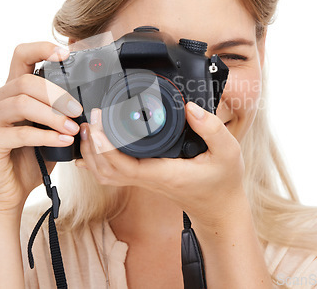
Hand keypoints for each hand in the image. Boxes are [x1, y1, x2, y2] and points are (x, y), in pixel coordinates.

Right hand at [0, 42, 82, 216]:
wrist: (5, 193)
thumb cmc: (28, 159)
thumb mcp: (48, 129)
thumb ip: (59, 112)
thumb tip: (89, 101)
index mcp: (10, 92)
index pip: (21, 55)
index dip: (42, 48)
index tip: (66, 53)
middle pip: (25, 81)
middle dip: (57, 94)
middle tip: (78, 110)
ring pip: (21, 103)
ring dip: (53, 115)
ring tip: (73, 127)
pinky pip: (20, 132)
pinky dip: (46, 135)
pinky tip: (63, 140)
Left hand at [78, 101, 245, 225]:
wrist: (220, 208)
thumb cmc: (223, 182)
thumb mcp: (228, 151)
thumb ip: (211, 128)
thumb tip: (189, 107)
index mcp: (164, 173)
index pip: (124, 165)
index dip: (104, 146)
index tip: (99, 122)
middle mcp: (149, 179)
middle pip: (105, 170)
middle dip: (91, 146)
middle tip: (91, 118)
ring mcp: (144, 181)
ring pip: (105, 175)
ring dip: (91, 153)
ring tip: (89, 127)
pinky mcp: (144, 179)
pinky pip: (113, 173)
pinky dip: (98, 160)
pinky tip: (94, 145)